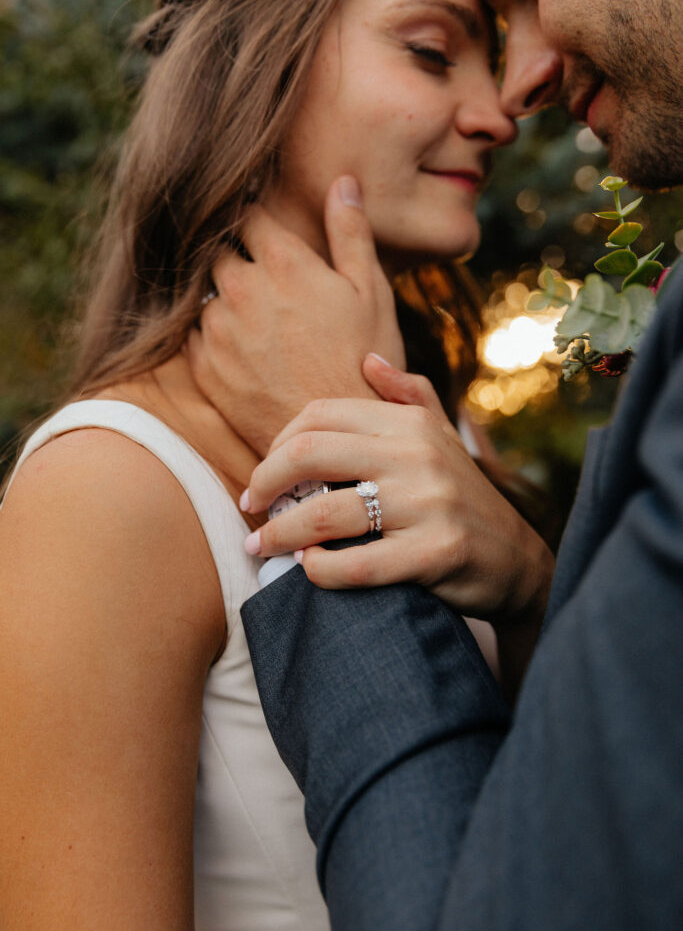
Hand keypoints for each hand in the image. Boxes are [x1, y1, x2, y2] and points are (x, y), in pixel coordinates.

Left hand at [186, 176, 404, 455]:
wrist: (335, 442)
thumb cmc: (364, 364)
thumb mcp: (371, 293)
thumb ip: (351, 232)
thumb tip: (343, 181)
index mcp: (285, 261)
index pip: (247, 215)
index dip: (254, 220)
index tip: (261, 231)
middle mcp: (242, 287)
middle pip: (218, 249)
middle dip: (234, 256)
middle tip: (261, 280)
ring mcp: (218, 328)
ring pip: (205, 293)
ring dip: (224, 298)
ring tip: (256, 324)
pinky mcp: (204, 366)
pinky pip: (193, 334)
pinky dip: (212, 335)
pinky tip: (242, 353)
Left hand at [242, 355, 553, 696]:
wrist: (516, 561)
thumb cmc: (463, 498)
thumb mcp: (442, 437)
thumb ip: (408, 395)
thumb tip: (368, 359)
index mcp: (410, 422)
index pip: (320, 416)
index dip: (276, 444)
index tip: (262, 475)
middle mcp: (417, 455)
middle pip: (309, 454)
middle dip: (264, 483)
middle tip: (250, 507)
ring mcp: (427, 504)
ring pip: (324, 514)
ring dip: (278, 534)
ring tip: (260, 547)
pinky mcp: (434, 553)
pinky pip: (354, 564)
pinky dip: (318, 571)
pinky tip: (308, 569)